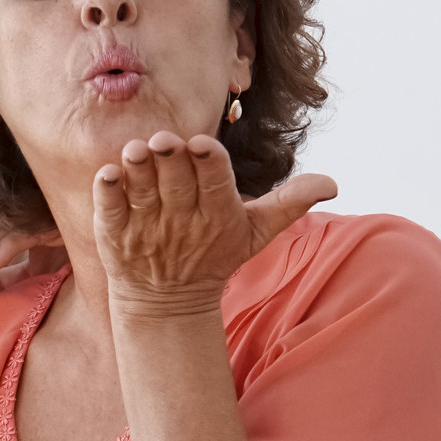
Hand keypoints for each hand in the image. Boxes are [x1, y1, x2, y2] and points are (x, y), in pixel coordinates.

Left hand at [94, 133, 337, 318]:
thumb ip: (290, 203)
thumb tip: (334, 185)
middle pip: (176, 184)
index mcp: (218, 215)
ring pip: (143, 194)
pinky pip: (111, 211)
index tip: (203, 144)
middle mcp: (182, 222)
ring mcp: (146, 230)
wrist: (167, 301)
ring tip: (134, 150)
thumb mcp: (258, 232)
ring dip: (137, 171)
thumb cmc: (216, 255)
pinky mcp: (116, 236)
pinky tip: (107, 173)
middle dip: (170, 160)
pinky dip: (108, 193)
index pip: (215, 184)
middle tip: (163, 139)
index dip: (209, 164)